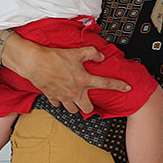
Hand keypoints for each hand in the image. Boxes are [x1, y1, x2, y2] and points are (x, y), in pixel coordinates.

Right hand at [2, 33, 129, 113]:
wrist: (34, 62)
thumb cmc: (55, 57)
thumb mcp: (77, 51)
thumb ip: (92, 53)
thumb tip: (101, 56)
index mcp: (84, 80)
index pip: (106, 84)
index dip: (119, 86)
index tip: (127, 88)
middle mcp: (75, 92)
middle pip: (87, 108)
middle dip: (90, 107)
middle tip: (89, 101)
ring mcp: (63, 97)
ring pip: (73, 110)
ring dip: (75, 106)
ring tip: (75, 100)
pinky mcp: (52, 97)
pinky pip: (58, 105)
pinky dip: (60, 102)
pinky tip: (60, 95)